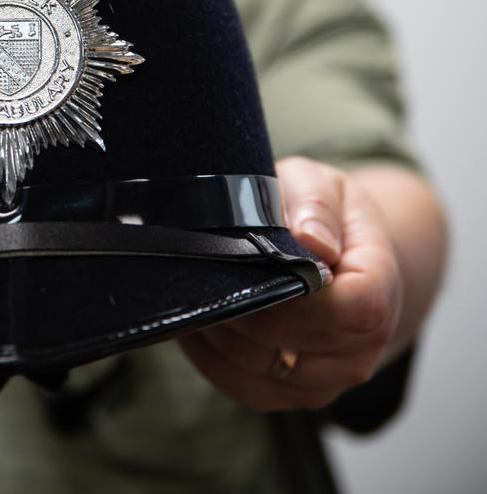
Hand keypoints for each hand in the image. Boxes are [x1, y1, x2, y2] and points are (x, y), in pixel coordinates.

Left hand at [179, 156, 403, 410]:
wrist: (337, 248)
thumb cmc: (322, 211)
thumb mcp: (319, 185)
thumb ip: (316, 206)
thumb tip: (313, 240)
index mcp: (380, 285)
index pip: (351, 308)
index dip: (294, 295)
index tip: (249, 262)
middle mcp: (366, 342)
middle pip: (291, 344)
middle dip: (240, 309)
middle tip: (200, 275)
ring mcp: (334, 374)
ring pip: (263, 373)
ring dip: (221, 337)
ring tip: (196, 296)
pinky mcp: (299, 391)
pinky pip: (249, 391)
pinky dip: (213, 362)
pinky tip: (195, 325)